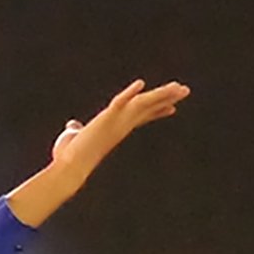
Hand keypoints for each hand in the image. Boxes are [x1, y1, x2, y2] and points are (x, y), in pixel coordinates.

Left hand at [50, 78, 188, 172]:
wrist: (68, 169)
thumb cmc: (70, 159)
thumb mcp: (74, 138)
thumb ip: (76, 130)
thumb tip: (72, 126)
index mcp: (116, 128)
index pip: (141, 116)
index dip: (157, 110)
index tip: (172, 107)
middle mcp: (120, 125)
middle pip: (147, 107)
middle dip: (166, 98)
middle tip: (184, 90)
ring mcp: (115, 122)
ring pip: (142, 103)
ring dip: (159, 94)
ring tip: (177, 87)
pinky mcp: (105, 120)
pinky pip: (119, 103)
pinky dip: (129, 93)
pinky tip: (140, 84)